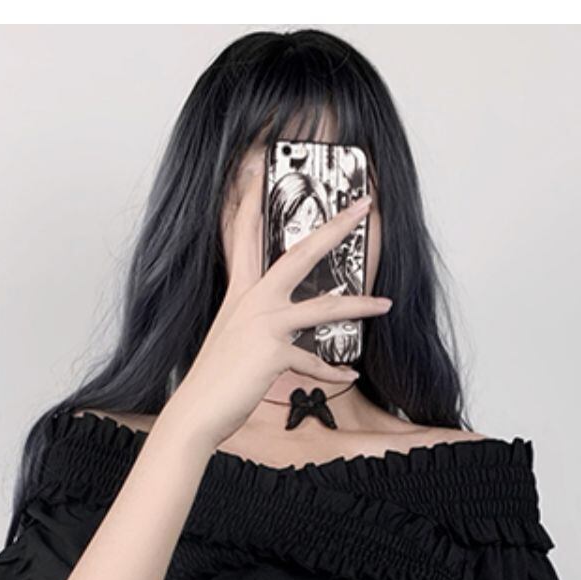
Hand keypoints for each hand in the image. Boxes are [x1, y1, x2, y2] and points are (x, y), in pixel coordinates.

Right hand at [162, 185, 392, 451]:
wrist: (196, 412)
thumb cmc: (214, 380)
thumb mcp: (231, 339)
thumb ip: (253, 323)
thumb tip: (273, 327)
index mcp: (241, 293)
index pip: (246, 234)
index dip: (252, 198)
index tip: (258, 166)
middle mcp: (253, 301)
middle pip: (301, 253)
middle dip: (334, 227)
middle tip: (362, 207)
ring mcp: (264, 324)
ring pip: (324, 306)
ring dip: (360, 305)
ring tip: (384, 304)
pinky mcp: (274, 352)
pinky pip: (314, 360)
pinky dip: (331, 370)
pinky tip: (348, 373)